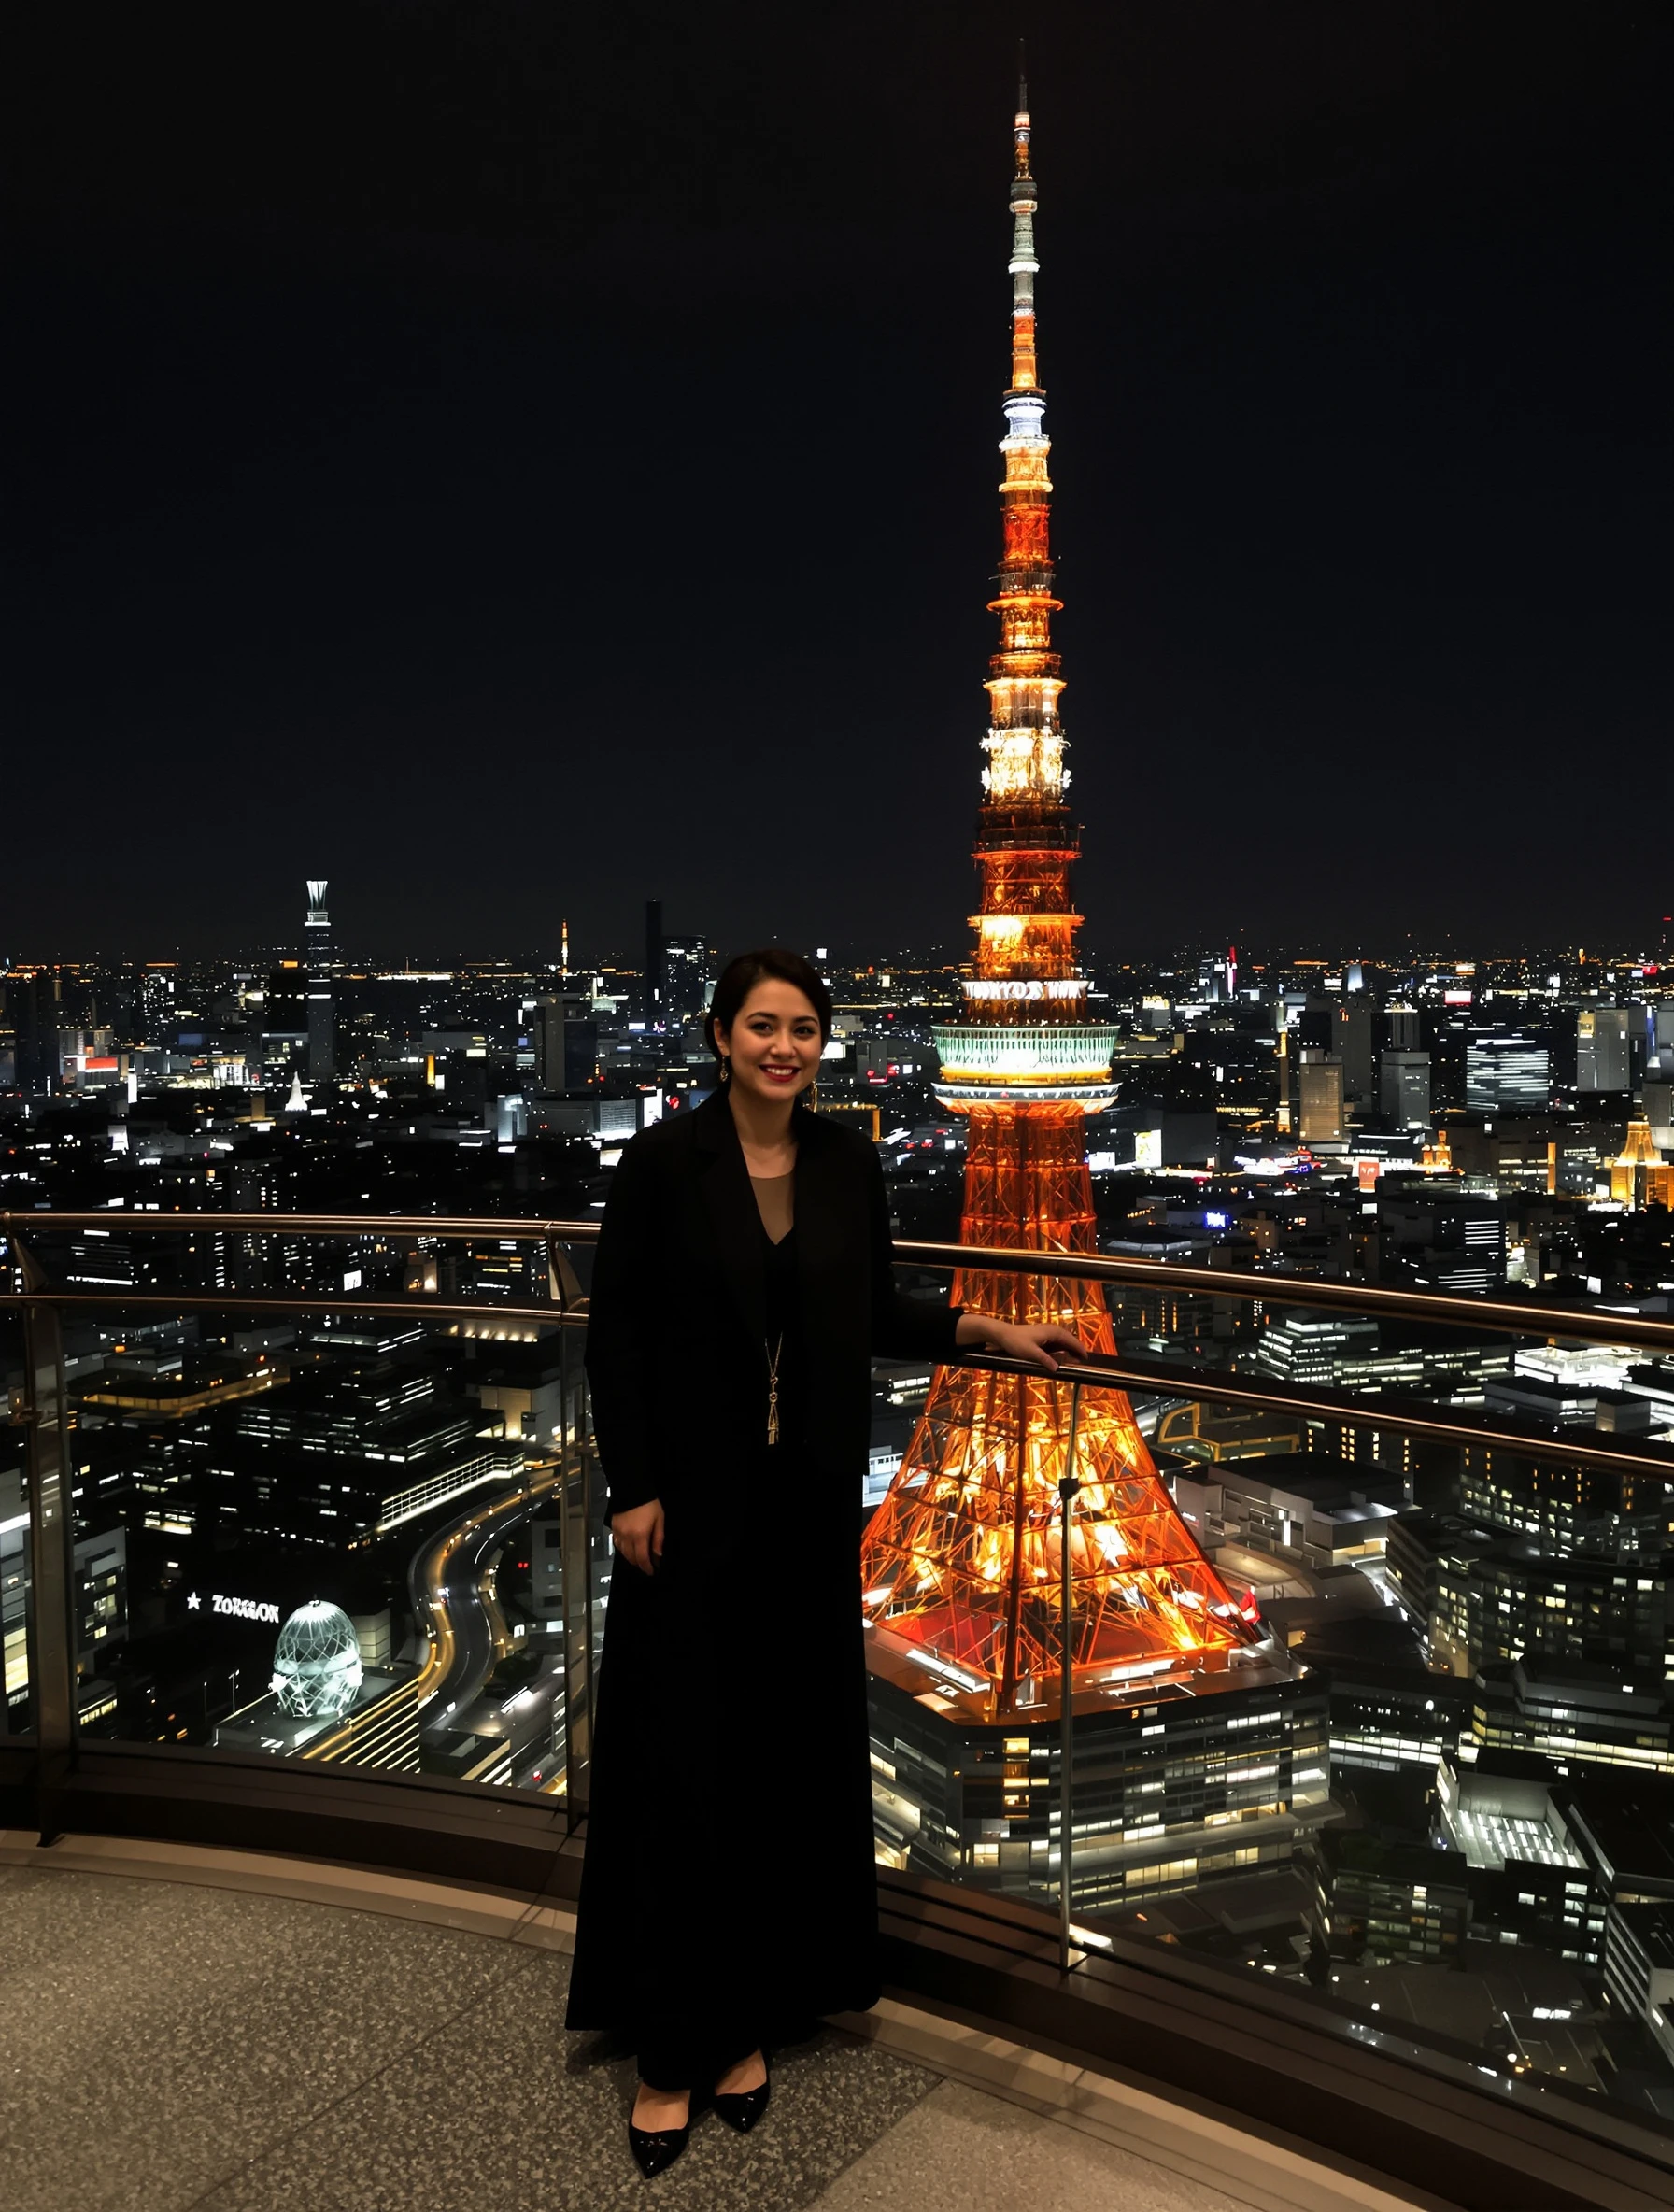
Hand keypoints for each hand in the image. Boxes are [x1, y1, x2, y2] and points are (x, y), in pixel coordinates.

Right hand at [611, 1497, 664, 1574]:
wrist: (632, 1488)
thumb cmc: (647, 1502)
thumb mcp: (659, 1520)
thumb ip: (658, 1539)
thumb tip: (658, 1553)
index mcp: (640, 1535)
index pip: (642, 1558)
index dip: (647, 1567)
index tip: (651, 1571)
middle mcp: (627, 1536)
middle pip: (631, 1558)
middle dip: (639, 1564)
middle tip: (646, 1565)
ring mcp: (619, 1532)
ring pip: (623, 1552)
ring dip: (630, 1558)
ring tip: (638, 1558)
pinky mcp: (614, 1527)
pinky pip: (617, 1543)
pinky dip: (622, 1549)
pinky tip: (627, 1548)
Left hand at [956, 1315, 1085, 1372]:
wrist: (1003, 1334)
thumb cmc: (1016, 1342)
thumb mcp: (1030, 1352)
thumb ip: (1044, 1360)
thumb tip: (1057, 1368)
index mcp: (1052, 1331)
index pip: (1071, 1340)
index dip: (1080, 1349)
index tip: (1087, 1358)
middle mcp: (1052, 1330)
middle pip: (1069, 1340)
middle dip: (1077, 1349)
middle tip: (1084, 1360)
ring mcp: (1047, 1332)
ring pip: (1063, 1341)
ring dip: (1070, 1349)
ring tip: (1077, 1359)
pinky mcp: (1042, 1336)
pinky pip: (1057, 1342)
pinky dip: (1062, 1348)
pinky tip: (1063, 1356)